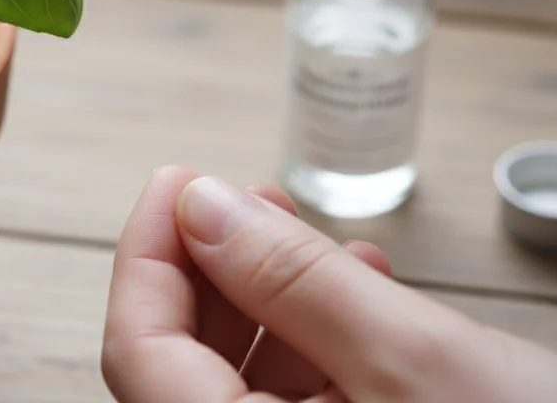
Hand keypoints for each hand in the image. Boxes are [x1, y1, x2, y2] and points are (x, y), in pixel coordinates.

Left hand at [102, 167, 556, 401]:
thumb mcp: (416, 359)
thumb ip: (295, 282)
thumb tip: (203, 206)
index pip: (140, 351)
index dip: (146, 252)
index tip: (177, 178)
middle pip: (181, 362)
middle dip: (211, 267)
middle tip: (243, 199)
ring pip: (242, 379)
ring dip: (268, 297)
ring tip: (311, 237)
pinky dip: (318, 338)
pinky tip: (360, 290)